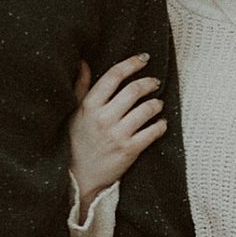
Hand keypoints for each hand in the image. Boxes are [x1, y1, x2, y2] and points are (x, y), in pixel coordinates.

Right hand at [70, 54, 166, 213]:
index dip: (131, 63)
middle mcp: (104, 118)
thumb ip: (81, 87)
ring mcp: (117, 135)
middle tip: (154, 82)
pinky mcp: (129, 151)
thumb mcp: (74, 113)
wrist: (78, 177)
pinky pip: (153, 132)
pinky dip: (161, 125)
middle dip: (148, 82)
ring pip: (146, 109)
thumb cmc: (76, 142)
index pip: (113, 76)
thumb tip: (84, 63)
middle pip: (134, 90)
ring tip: (157, 103)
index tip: (143, 59)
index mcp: (89, 106)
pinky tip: (161, 123)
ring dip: (156, 103)